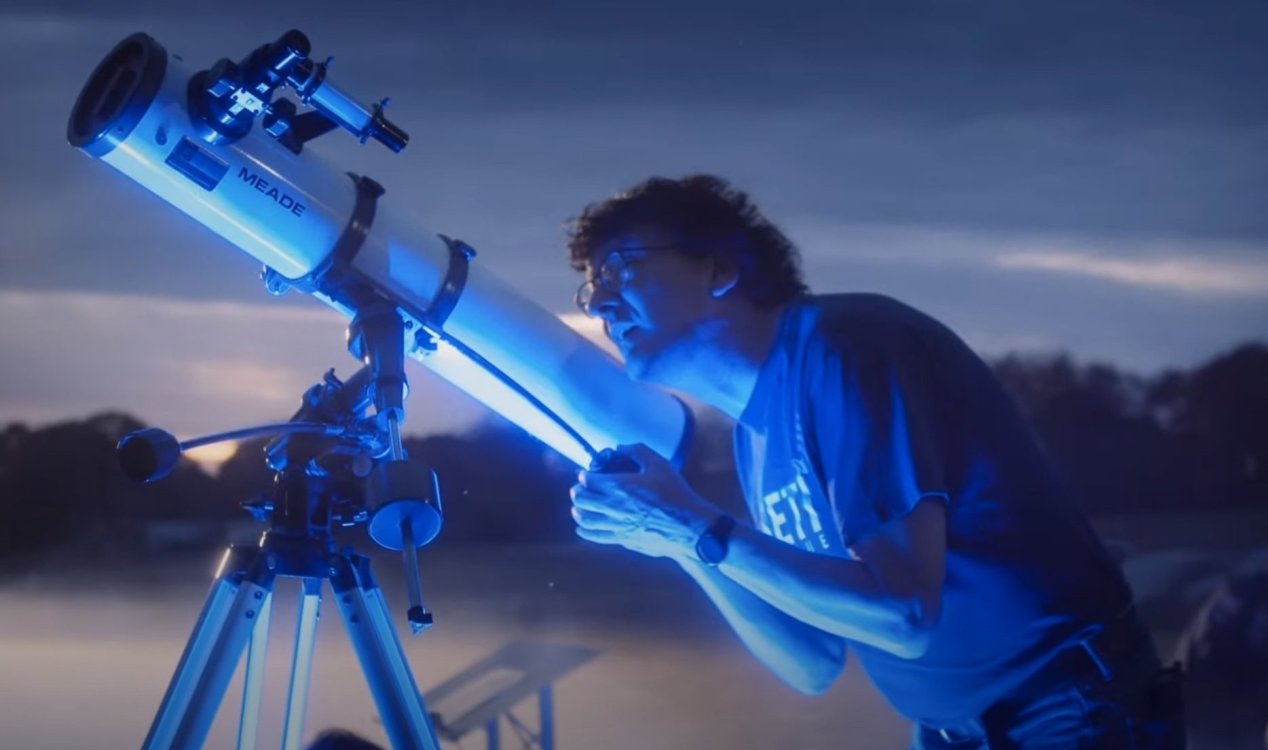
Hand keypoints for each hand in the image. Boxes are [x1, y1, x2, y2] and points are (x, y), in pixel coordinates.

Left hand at [570, 443, 719, 559]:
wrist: (688, 526)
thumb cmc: (675, 493)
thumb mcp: (659, 464)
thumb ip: (637, 451)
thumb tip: (620, 447)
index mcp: (620, 486)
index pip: (588, 480)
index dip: (583, 475)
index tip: (585, 473)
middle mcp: (614, 506)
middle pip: (581, 499)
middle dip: (577, 491)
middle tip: (580, 488)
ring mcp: (616, 525)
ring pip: (584, 519)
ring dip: (578, 511)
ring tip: (578, 506)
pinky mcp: (622, 539)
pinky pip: (595, 536)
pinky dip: (584, 530)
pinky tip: (583, 527)